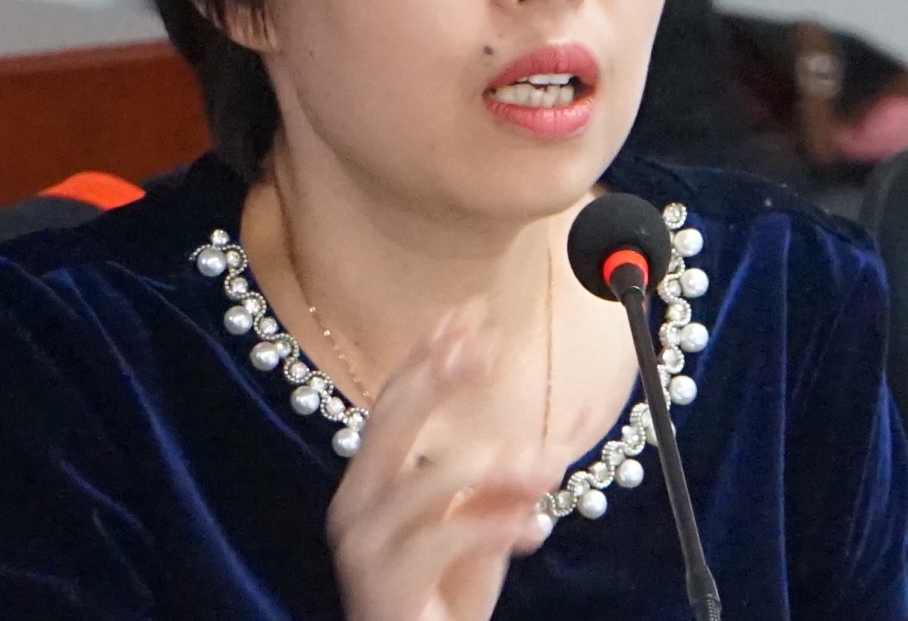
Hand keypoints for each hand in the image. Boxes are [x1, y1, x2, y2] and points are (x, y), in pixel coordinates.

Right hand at [326, 303, 562, 620]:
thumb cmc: (442, 595)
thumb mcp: (482, 529)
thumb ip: (504, 487)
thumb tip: (551, 446)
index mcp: (370, 480)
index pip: (393, 401)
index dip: (427, 356)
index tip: (465, 314)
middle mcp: (355, 502)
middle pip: (392, 421)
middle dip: (438, 377)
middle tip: (480, 344)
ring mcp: (364, 542)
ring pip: (427, 482)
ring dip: (493, 467)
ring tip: (546, 467)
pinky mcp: (385, 583)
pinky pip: (444, 539)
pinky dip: (494, 526)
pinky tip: (536, 527)